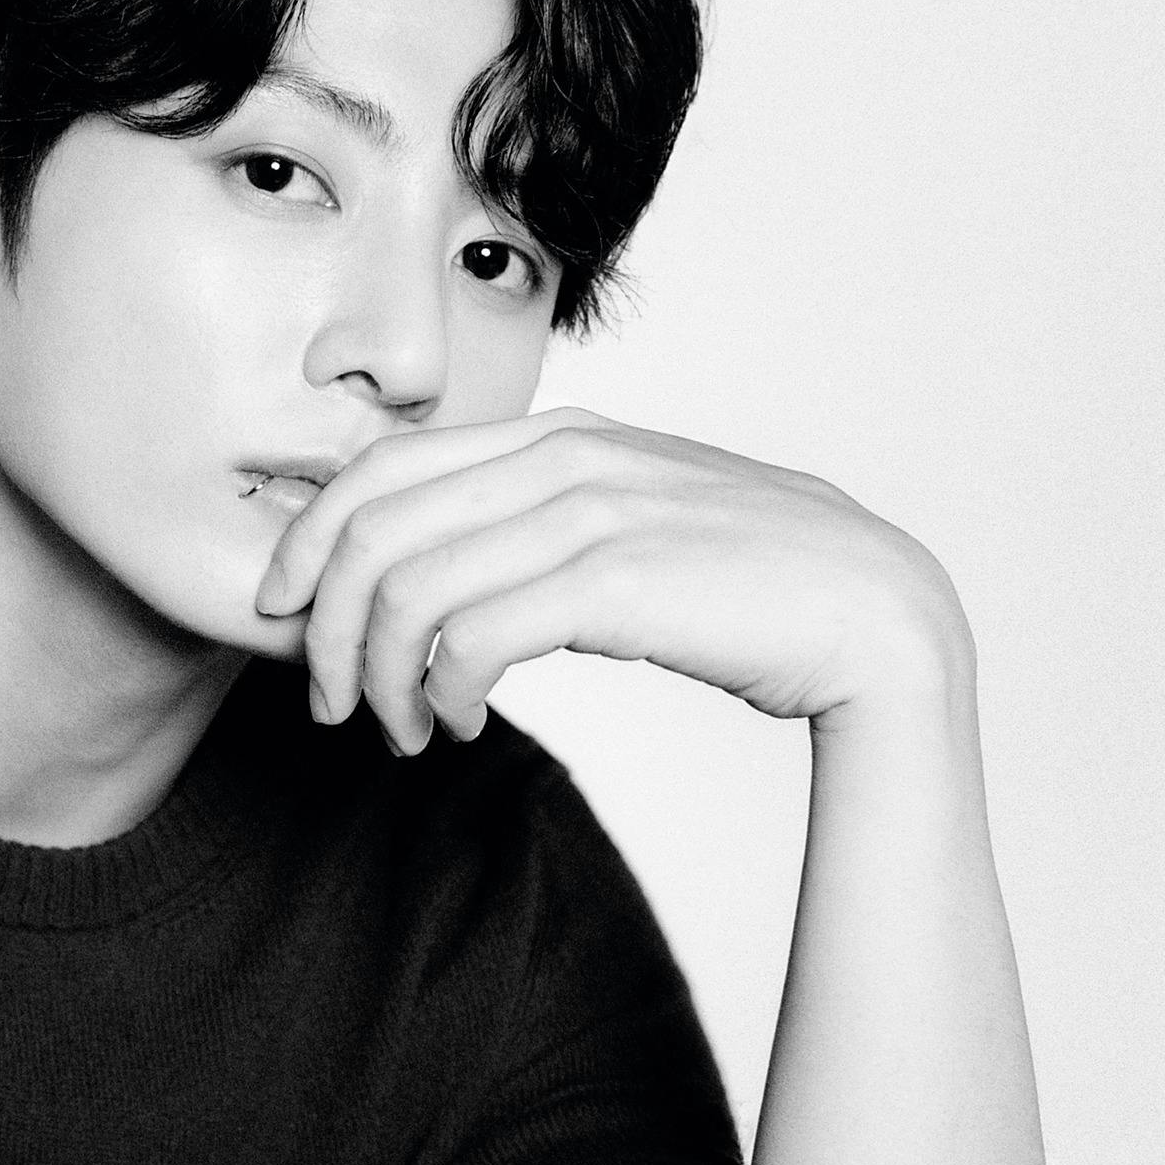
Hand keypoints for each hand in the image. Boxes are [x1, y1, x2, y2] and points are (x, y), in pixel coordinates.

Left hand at [253, 407, 966, 750]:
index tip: (289, 615)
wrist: (876, 618)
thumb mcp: (635, 524)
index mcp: (561, 434)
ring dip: (380, 678)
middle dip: (323, 626)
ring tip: (405, 731)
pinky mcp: (618, 581)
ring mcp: (594, 511)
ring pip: (409, 589)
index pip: (381, 467)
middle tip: (329, 700)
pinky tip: (458, 725)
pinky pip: (469, 635)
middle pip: (372, 526)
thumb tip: (447, 562)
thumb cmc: (751, 588)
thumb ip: (547, 519)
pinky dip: (439, 692)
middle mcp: (568, 455)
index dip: (308, 542)